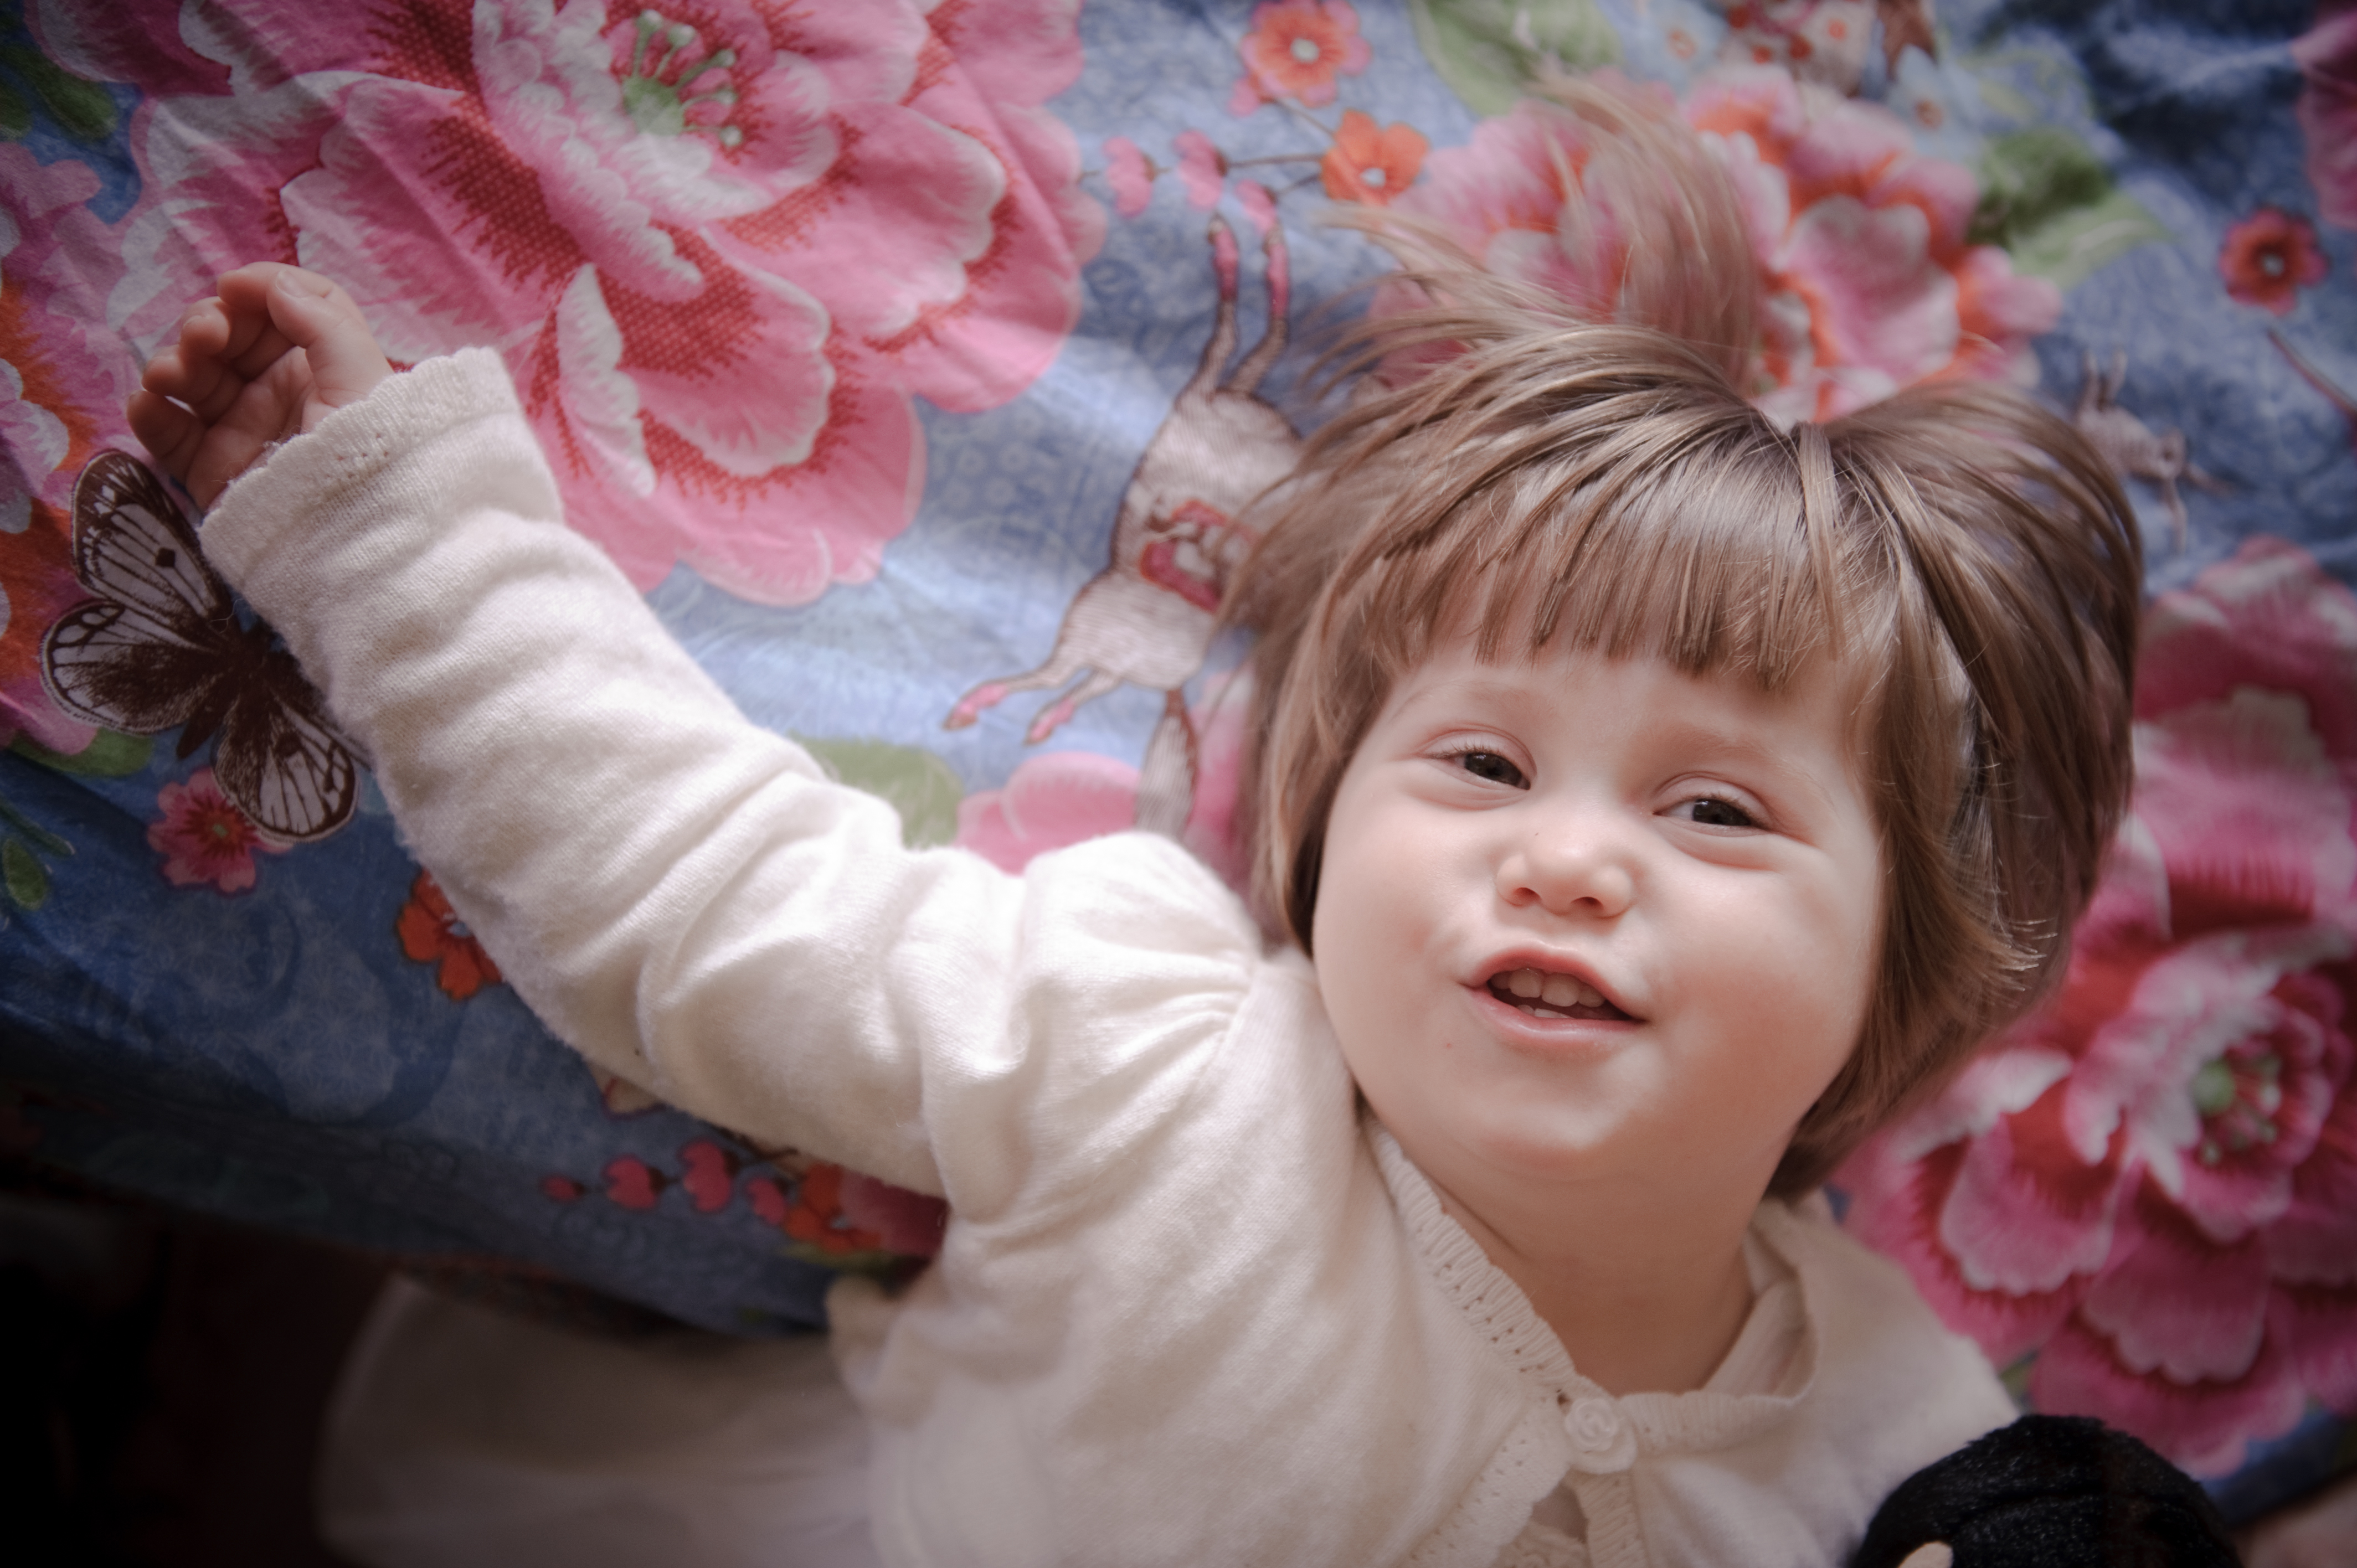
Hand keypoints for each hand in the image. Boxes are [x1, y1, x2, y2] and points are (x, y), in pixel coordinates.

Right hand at [127, 263, 391, 507]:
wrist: (356, 533)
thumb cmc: (372, 450)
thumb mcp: (362, 377)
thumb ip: (322, 319)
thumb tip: (275, 283)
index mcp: (322, 366)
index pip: (284, 310)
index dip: (258, 290)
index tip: (234, 288)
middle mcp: (280, 393)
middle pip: (229, 336)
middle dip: (207, 322)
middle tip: (206, 336)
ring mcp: (243, 428)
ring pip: (191, 377)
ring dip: (172, 362)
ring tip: (173, 373)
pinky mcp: (214, 467)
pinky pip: (169, 433)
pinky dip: (150, 412)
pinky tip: (150, 403)